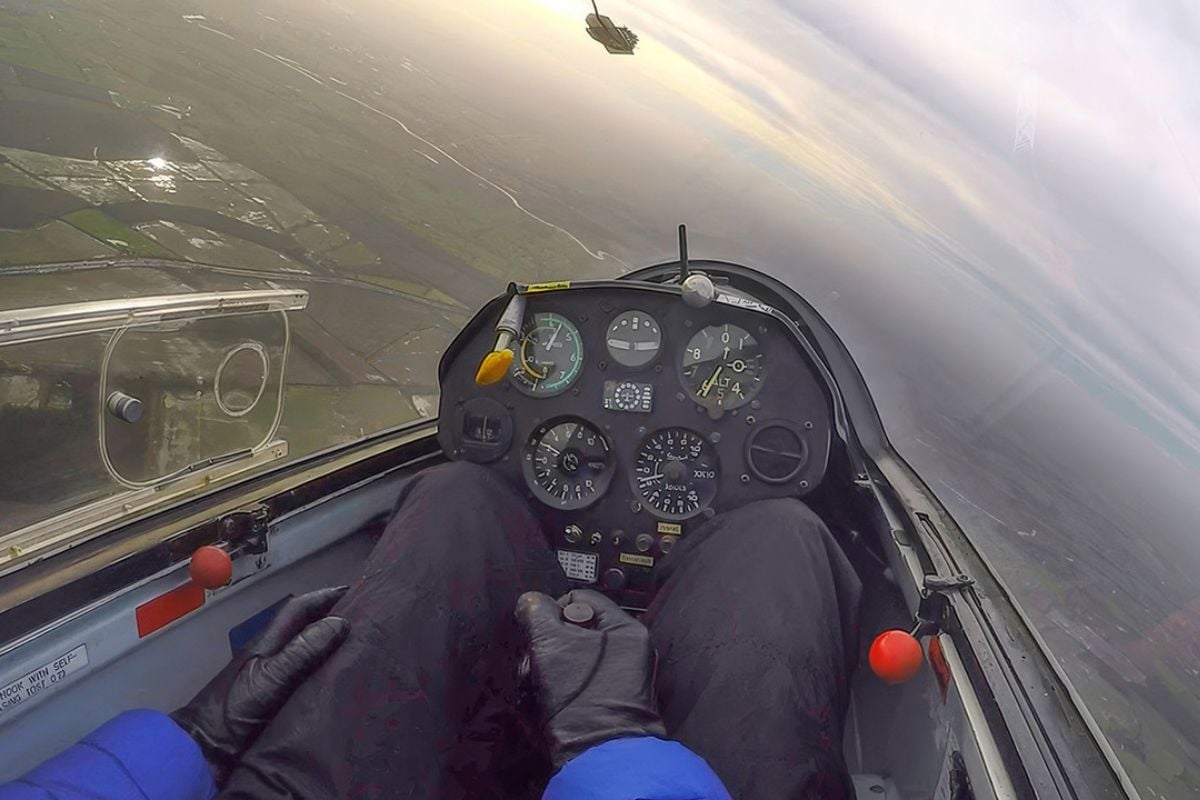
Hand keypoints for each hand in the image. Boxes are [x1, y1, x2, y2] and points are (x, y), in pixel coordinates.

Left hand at [171, 586, 349, 783]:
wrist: (203, 753)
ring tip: (363, 649)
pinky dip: (327, 676)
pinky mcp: (279, 705)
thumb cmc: (231, 711)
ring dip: (333, 648)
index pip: (299, 609)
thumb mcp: (268, 679)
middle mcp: (273, 658)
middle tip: (367, 620)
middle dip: (333, 619)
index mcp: (267, 644)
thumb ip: (301, 651)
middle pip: (306, 630)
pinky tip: (344, 683)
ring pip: (309, 655)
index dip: (325, 596)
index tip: (355, 591)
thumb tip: (340, 622)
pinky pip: (309, 681)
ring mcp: (275, 681)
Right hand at [515, 589, 664, 765]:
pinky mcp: (608, 703)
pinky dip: (559, 687)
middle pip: (576, 630)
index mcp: (625, 630)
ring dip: (549, 667)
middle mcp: (629, 652)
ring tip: (535, 685)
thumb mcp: (550, 645)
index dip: (552, 611)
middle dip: (547, 645)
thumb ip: (537, 613)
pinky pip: (578, 682)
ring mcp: (621, 680)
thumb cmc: (582, 699)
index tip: (537, 632)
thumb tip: (530, 601)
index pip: (580, 600)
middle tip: (534, 661)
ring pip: (573, 658)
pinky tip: (544, 700)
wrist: (598, 758)